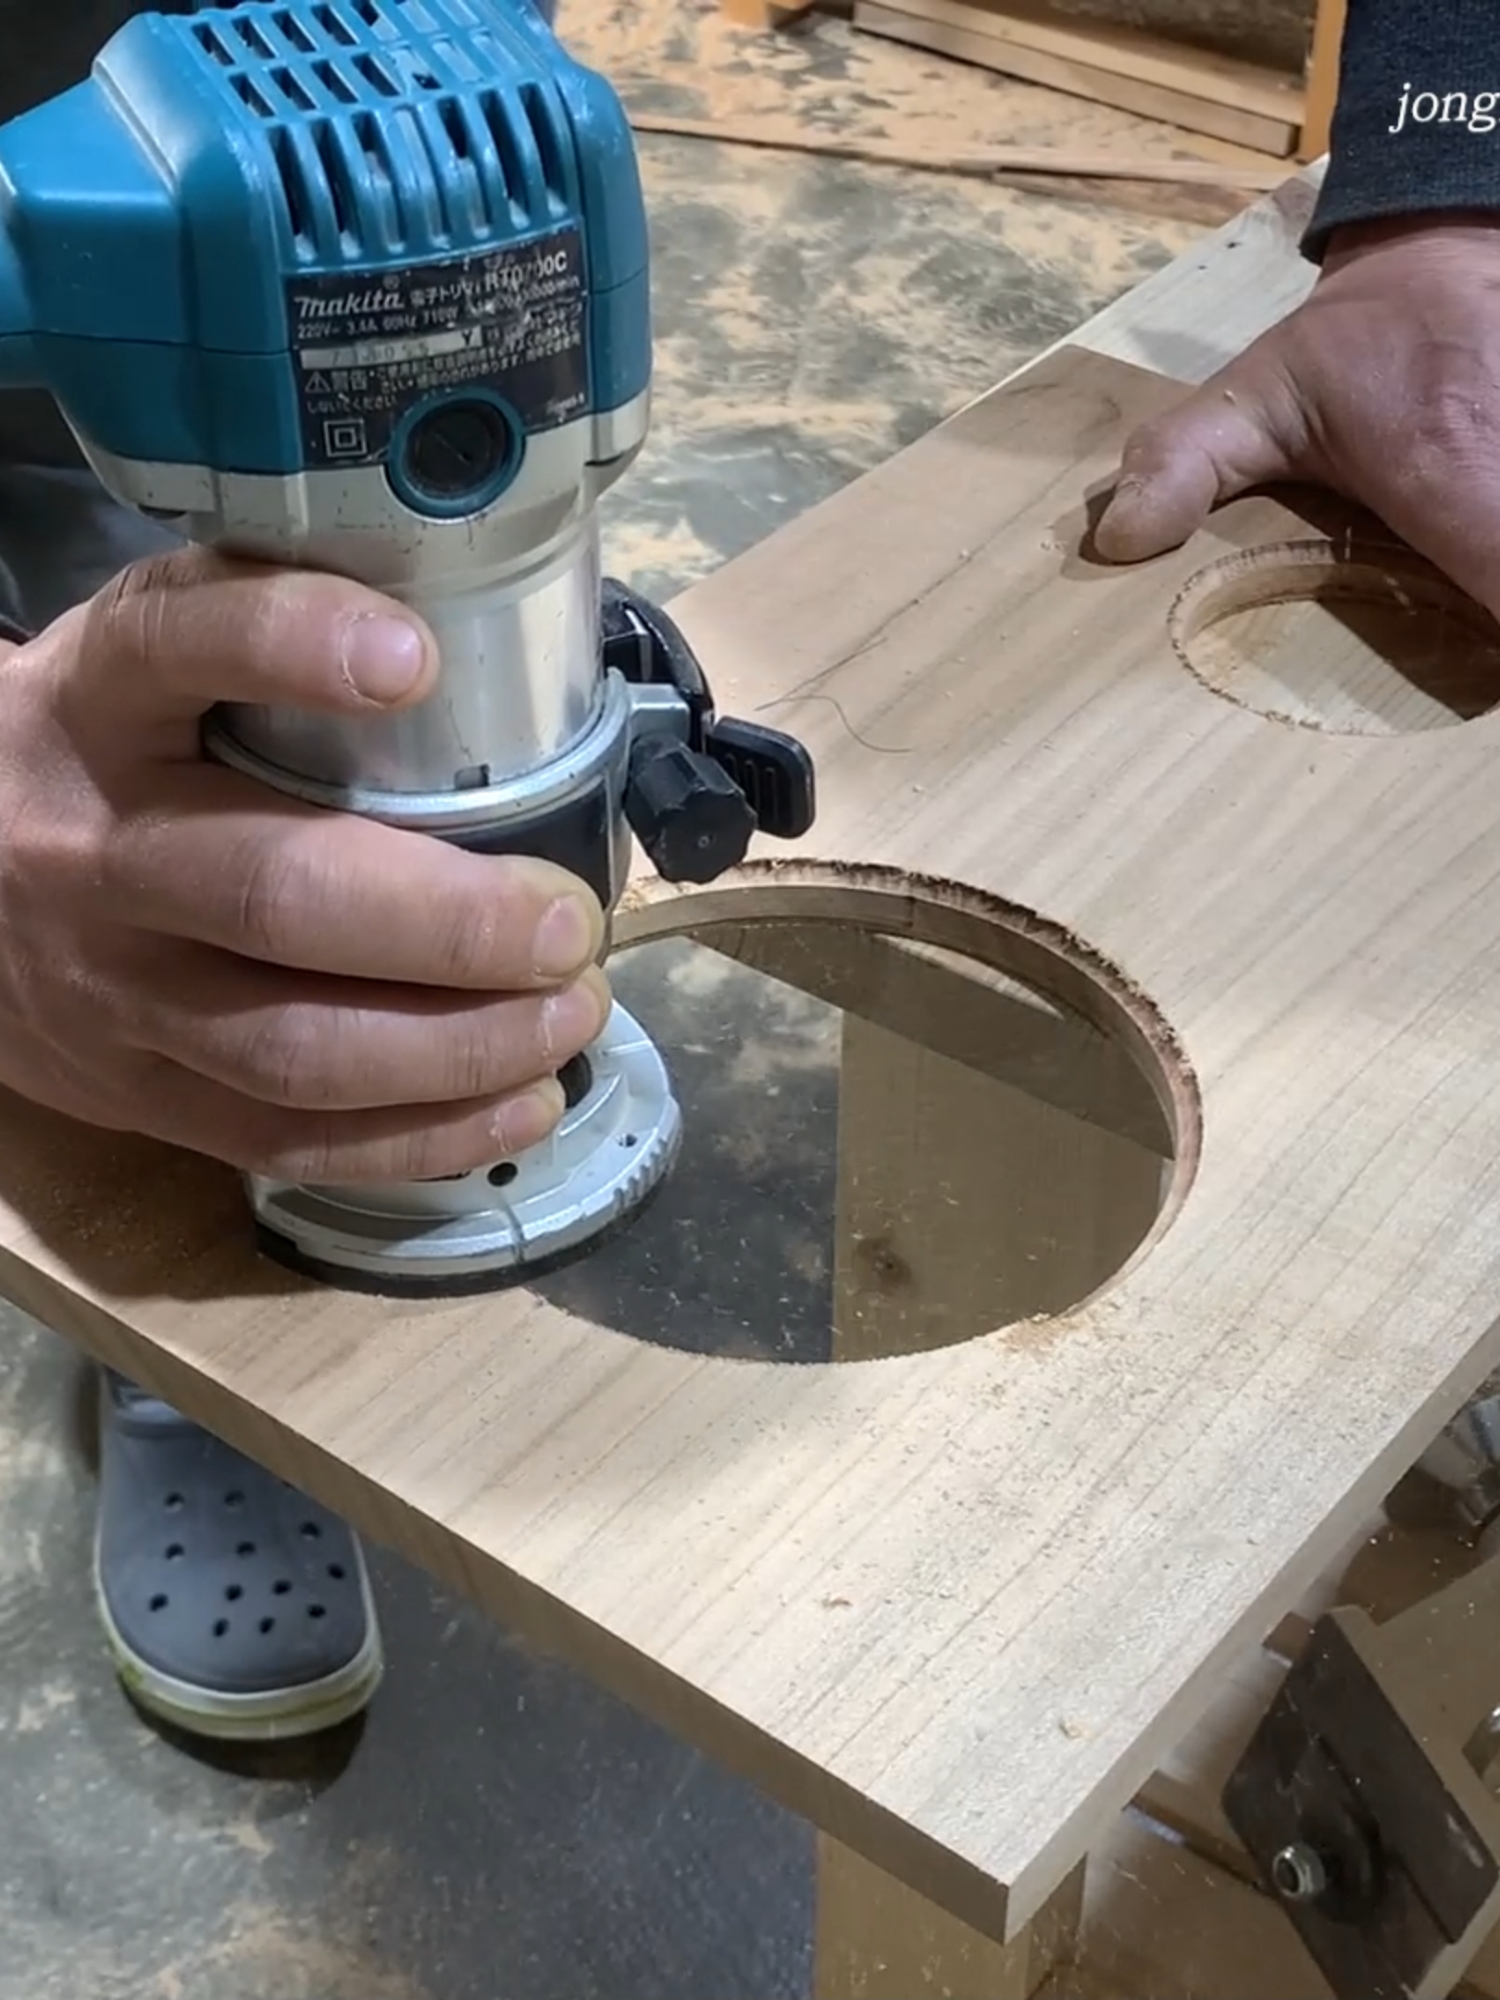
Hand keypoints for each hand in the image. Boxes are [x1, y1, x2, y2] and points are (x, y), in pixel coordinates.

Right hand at [0, 549, 611, 1181]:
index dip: (293, 646)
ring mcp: (110, 993)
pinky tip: (522, 1102)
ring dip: (459, 1045)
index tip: (415, 660)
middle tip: (565, 922)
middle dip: (449, 921)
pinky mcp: (136, 1097)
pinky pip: (286, 1140)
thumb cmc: (99, 754)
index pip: (177, 648)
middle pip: (274, 895)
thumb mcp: (140, 660)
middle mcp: (93, 851)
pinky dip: (421, 1137)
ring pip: (293, 1046)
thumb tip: (462, 619)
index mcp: (97, 707)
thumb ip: (253, 630)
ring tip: (568, 1011)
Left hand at [1095, 215, 1499, 619]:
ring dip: (1495, 600)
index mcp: (1442, 457)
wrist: (1447, 251)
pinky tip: (1474, 588)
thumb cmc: (1350, 345)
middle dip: (1492, 631)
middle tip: (1462, 655)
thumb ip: (1181, 466)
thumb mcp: (1250, 397)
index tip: (1478, 663)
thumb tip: (1118, 543)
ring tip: (1466, 629)